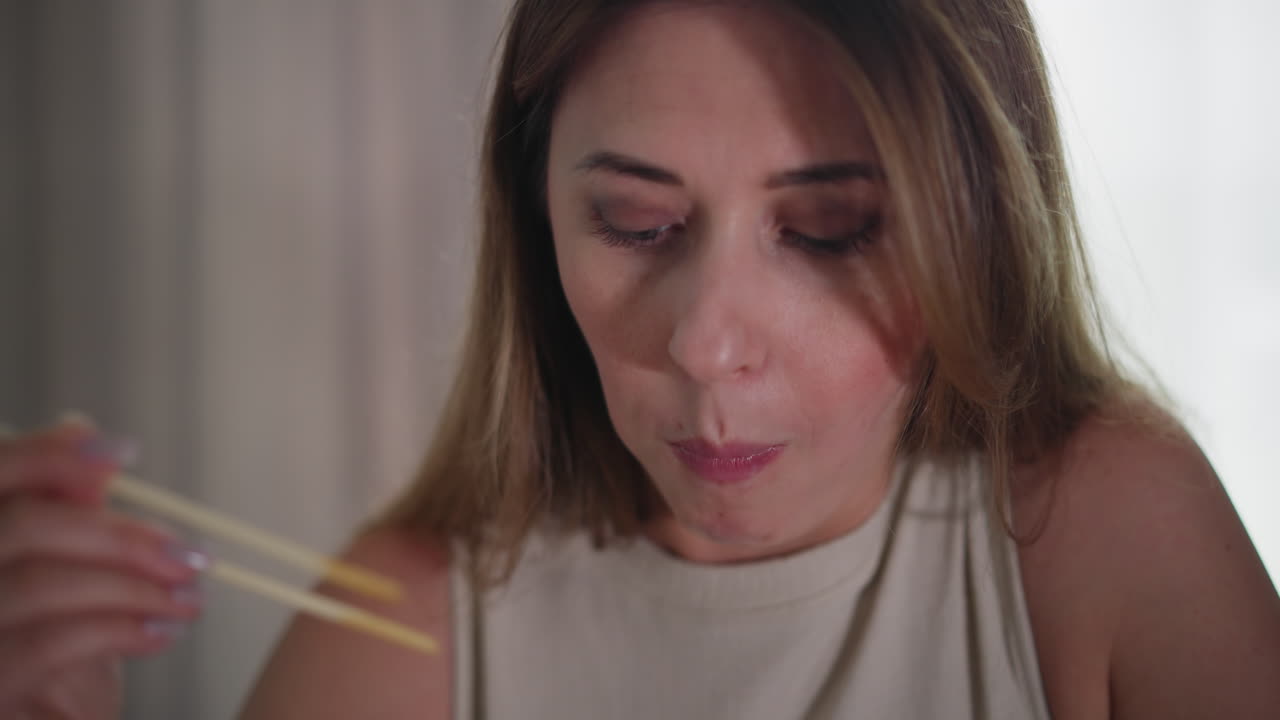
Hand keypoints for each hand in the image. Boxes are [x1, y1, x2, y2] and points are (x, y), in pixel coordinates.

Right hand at [0, 416, 204, 718]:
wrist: (53, 717)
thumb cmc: (60, 638)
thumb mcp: (71, 566)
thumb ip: (71, 507)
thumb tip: (92, 441)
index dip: (49, 456)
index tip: (124, 452)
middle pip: (21, 526)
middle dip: (118, 536)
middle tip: (188, 556)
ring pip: (41, 586)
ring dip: (133, 588)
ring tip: (188, 599)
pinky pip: (53, 644)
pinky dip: (121, 631)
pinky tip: (161, 633)